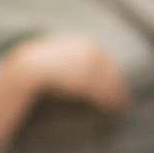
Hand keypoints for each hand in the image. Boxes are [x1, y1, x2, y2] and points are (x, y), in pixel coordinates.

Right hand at [13, 33, 127, 112]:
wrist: (30, 66)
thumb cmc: (44, 61)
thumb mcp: (64, 51)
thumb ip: (78, 54)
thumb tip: (88, 62)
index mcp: (89, 45)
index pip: (108, 61)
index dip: (114, 73)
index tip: (117, 82)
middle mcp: (92, 54)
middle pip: (112, 72)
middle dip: (118, 85)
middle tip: (123, 96)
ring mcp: (89, 68)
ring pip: (108, 84)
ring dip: (115, 96)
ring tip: (119, 105)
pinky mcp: (84, 82)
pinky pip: (100, 93)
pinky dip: (106, 101)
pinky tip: (109, 108)